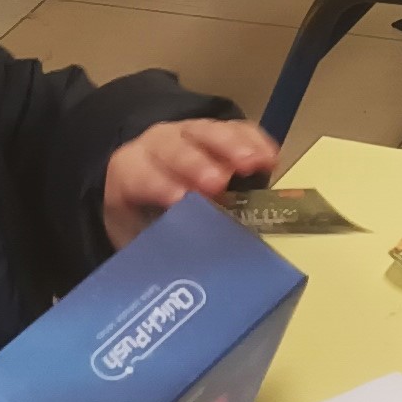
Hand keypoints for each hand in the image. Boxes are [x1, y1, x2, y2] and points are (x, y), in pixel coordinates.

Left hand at [103, 116, 281, 245]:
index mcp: (130, 170)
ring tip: (254, 164)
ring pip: (208, 131)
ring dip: (231, 147)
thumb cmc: (145, 217)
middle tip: (219, 182)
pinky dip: (254, 142)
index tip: (180, 200)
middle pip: (175, 147)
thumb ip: (156, 244)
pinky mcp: (220, 131)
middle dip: (196, 163)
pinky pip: (237, 129)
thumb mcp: (139, 234)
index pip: (141, 174)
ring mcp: (190, 133)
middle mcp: (158, 144)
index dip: (160, 185)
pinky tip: (270, 158)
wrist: (152, 183)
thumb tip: (179, 272)